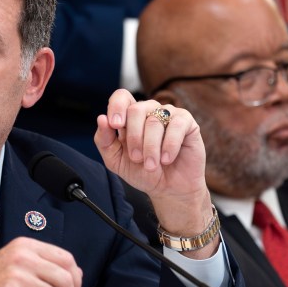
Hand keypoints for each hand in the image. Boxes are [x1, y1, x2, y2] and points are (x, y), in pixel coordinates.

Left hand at [94, 89, 216, 257]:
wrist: (168, 189)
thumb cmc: (143, 173)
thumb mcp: (116, 160)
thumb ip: (104, 140)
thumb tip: (101, 119)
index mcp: (130, 118)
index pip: (122, 97)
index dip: (116, 107)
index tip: (116, 125)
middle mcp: (149, 112)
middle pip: (136, 109)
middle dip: (134, 137)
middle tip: (136, 158)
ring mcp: (168, 115)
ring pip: (155, 120)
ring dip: (151, 147)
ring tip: (151, 165)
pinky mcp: (186, 123)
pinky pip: (176, 125)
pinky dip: (170, 145)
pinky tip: (166, 159)